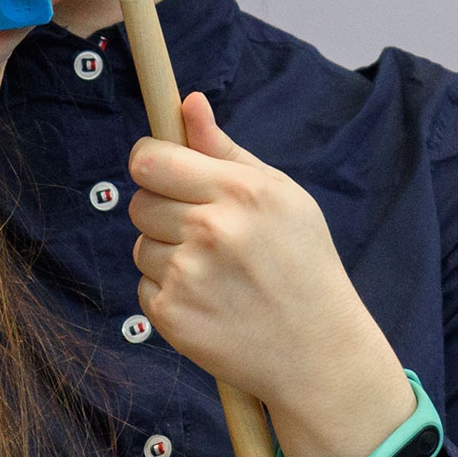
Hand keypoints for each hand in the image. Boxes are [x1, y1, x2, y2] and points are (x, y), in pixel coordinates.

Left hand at [127, 93, 413, 456]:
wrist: (319, 354)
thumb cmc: (301, 263)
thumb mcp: (279, 196)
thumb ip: (225, 149)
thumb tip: (187, 102)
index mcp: (240, 192)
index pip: (148, 159)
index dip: (150, 164)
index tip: (164, 173)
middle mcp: (211, 230)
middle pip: (138, 202)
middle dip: (162, 212)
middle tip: (206, 234)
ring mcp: (188, 276)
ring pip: (139, 246)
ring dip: (166, 256)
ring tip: (216, 274)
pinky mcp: (172, 315)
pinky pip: (144, 287)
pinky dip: (169, 294)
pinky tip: (210, 303)